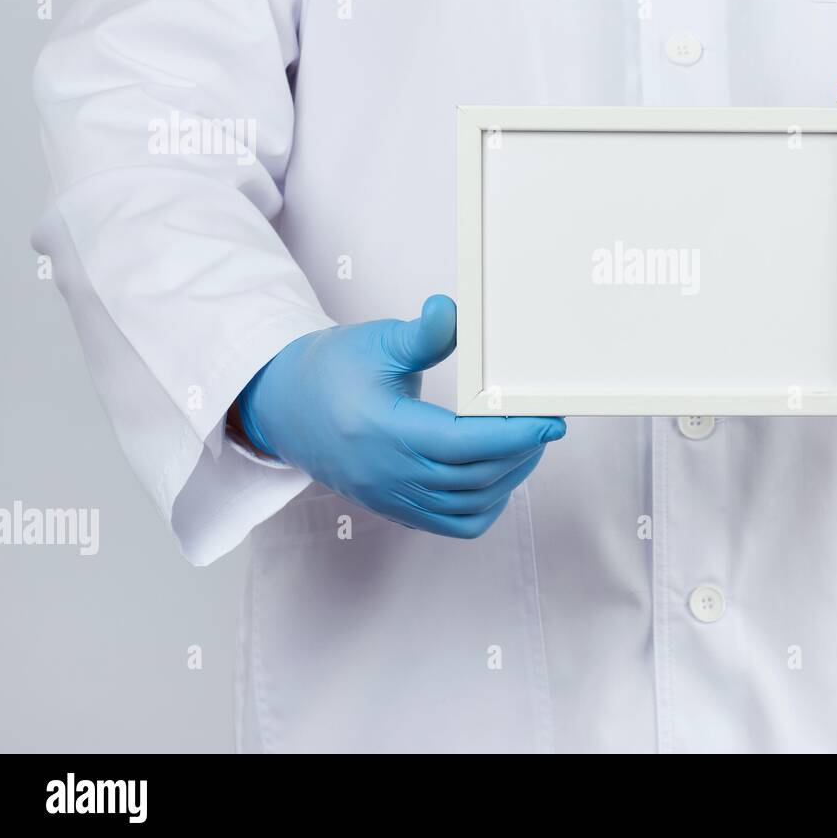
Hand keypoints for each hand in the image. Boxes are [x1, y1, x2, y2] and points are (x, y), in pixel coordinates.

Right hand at [236, 295, 564, 537]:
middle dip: (521, 451)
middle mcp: (388, 474)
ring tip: (530, 443)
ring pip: (469, 504)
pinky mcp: (397, 508)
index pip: (461, 444)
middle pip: (474, 476)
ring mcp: (392, 497)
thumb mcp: (375, 341)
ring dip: (509, 476)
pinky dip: (487, 505)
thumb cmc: (332, 370)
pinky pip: (454, 524)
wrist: (287, 409)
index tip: (549, 421)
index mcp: (383, 430)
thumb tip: (453, 313)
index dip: (512, 435)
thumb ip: (421, 335)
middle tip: (548, 423)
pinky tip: (501, 475)